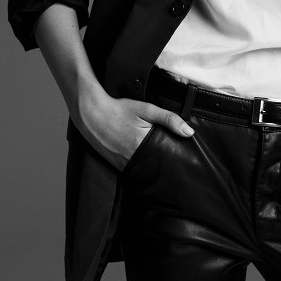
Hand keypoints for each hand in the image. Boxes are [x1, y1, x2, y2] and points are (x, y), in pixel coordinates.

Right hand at [72, 88, 193, 172]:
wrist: (91, 113)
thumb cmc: (119, 108)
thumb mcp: (146, 109)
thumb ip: (168, 119)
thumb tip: (189, 132)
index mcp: (141, 143)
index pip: (166, 159)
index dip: (175, 160)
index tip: (185, 162)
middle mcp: (132, 157)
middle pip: (156, 167)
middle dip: (166, 166)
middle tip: (177, 166)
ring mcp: (122, 163)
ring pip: (145, 171)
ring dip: (154, 168)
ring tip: (163, 164)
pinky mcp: (115, 165)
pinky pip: (133, 171)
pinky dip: (141, 168)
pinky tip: (146, 162)